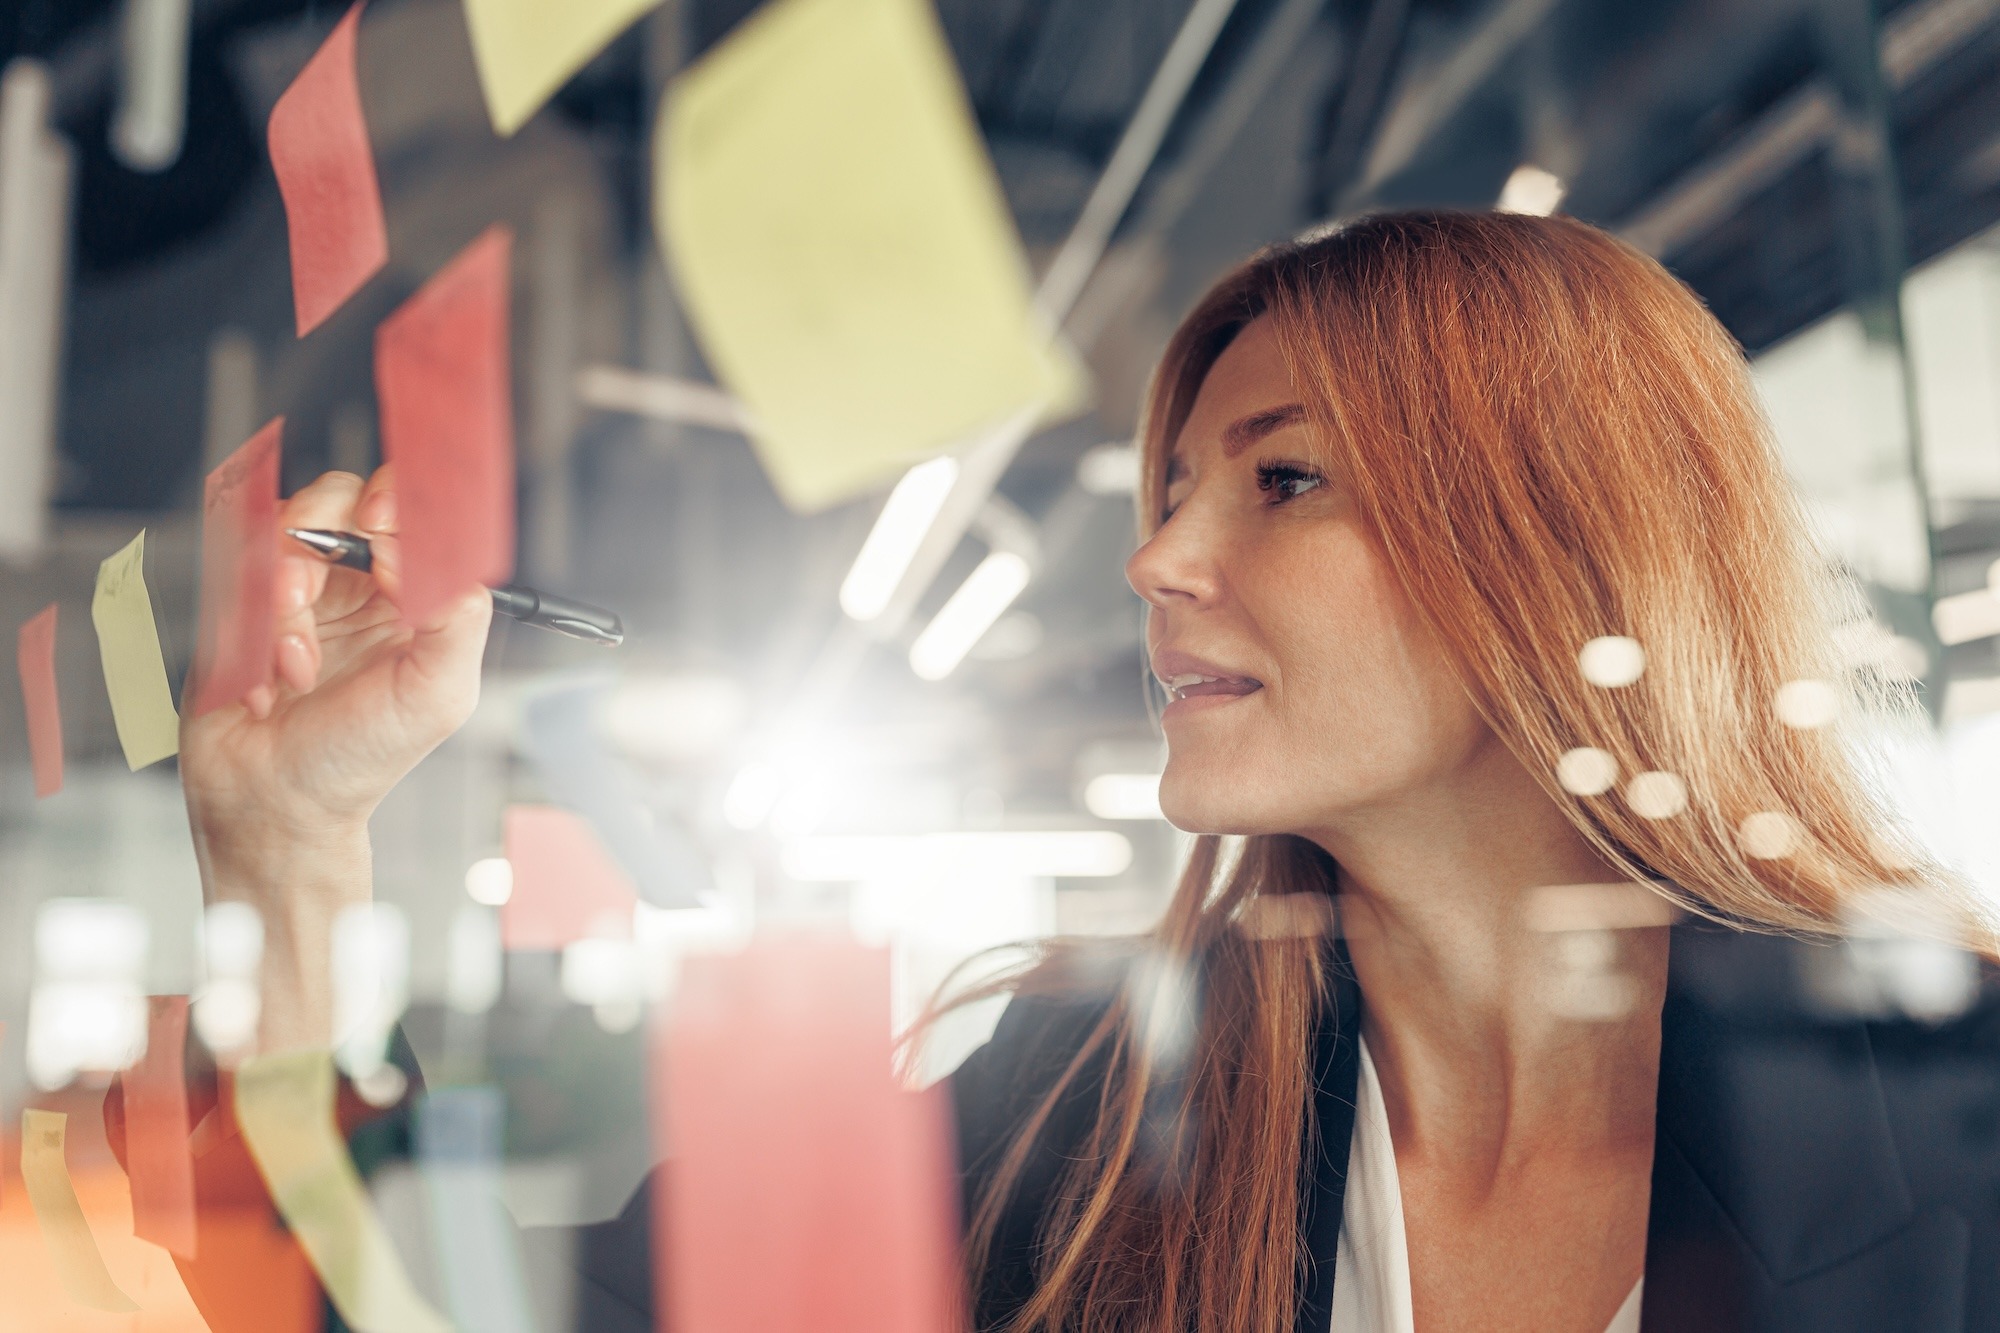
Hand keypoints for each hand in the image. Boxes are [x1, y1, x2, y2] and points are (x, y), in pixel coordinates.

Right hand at [179, 466, 490, 1051]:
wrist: (274, 803)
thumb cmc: (361, 757)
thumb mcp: (439, 693)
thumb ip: (461, 615)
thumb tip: (439, 551)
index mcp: (413, 594)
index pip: (411, 509)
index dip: (397, 500)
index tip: (382, 528)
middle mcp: (355, 583)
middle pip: (338, 498)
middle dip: (323, 537)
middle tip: (319, 587)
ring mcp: (295, 588)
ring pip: (278, 528)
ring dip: (284, 595)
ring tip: (297, 665)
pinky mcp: (239, 604)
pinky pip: (232, 566)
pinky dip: (249, 621)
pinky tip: (269, 674)